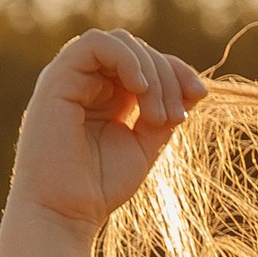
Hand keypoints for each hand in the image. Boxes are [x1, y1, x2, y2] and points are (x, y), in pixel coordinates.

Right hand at [5, 28, 209, 232]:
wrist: (65, 213)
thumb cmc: (101, 187)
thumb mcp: (146, 145)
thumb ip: (165, 113)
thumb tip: (196, 87)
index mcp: (107, 96)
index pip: (147, 63)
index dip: (177, 71)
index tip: (200, 95)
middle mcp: (88, 82)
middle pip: (138, 51)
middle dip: (168, 77)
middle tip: (175, 118)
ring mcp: (71, 78)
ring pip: (120, 43)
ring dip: (150, 71)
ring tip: (157, 115)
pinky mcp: (57, 79)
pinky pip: (94, 44)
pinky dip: (124, 58)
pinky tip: (139, 86)